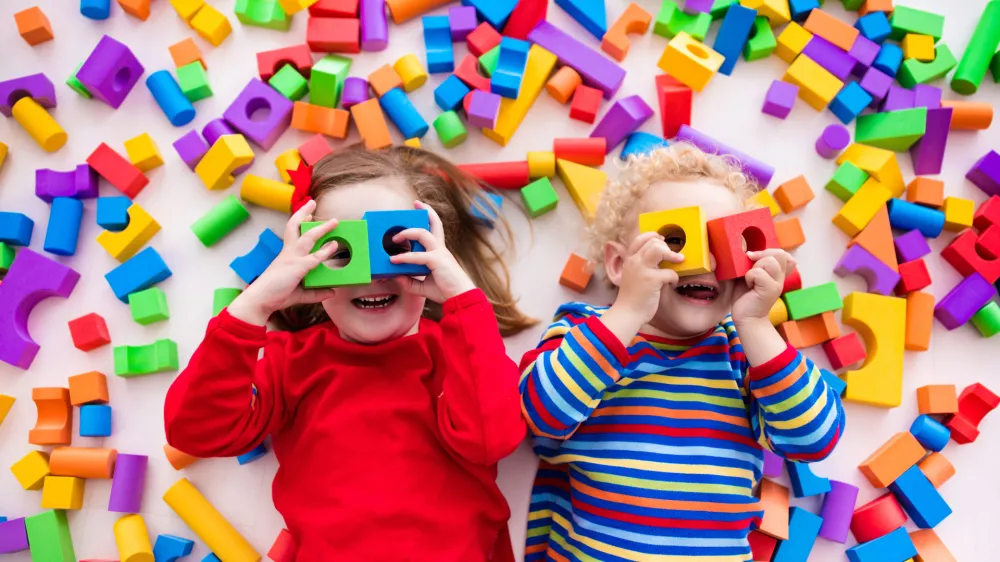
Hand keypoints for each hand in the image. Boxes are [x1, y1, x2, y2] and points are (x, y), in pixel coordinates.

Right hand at [227, 200, 340, 325]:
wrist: (260, 301)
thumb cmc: (276, 295)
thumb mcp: (300, 294)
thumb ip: (315, 293)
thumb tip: (331, 292)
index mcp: (286, 255)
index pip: (293, 233)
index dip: (300, 222)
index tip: (308, 214)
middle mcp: (288, 253)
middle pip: (295, 226)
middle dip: (303, 213)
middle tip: (312, 202)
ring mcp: (292, 258)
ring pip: (308, 238)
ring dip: (322, 228)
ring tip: (334, 222)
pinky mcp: (297, 267)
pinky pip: (314, 257)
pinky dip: (325, 251)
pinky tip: (334, 245)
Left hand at [389, 200, 475, 302]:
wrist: (460, 298)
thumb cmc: (445, 291)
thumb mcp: (423, 287)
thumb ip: (409, 282)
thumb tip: (396, 277)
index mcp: (439, 252)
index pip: (435, 230)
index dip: (430, 217)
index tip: (421, 208)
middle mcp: (440, 249)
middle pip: (435, 223)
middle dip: (426, 211)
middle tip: (415, 204)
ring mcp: (439, 253)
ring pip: (423, 234)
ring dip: (407, 233)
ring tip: (394, 237)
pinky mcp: (437, 261)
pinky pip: (418, 256)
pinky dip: (405, 257)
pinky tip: (394, 260)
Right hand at [601, 232, 683, 342]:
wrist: (627, 313)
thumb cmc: (632, 296)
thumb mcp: (633, 275)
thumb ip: (642, 265)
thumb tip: (661, 257)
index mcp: (629, 260)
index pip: (640, 239)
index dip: (653, 236)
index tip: (662, 241)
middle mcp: (634, 261)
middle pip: (653, 242)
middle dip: (666, 247)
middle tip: (673, 256)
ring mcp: (642, 269)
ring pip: (659, 249)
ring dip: (672, 254)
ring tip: (679, 260)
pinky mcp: (652, 280)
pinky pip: (670, 272)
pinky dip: (674, 278)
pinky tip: (671, 284)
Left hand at [731, 249, 796, 327]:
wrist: (746, 318)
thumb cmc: (745, 296)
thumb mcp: (749, 276)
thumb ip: (753, 264)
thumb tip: (750, 251)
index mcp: (777, 272)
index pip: (782, 253)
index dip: (768, 251)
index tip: (754, 259)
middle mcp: (780, 277)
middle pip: (779, 253)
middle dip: (761, 256)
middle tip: (750, 267)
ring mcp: (777, 284)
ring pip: (769, 262)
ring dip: (754, 267)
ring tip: (750, 279)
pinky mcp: (770, 290)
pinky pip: (758, 273)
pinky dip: (749, 277)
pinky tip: (749, 286)